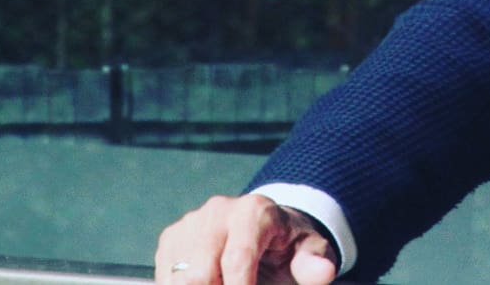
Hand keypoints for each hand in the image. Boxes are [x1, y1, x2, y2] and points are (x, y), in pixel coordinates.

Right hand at [155, 193, 339, 284]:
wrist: (266, 226)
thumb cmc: (288, 245)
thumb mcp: (308, 252)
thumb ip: (313, 263)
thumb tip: (323, 272)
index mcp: (253, 212)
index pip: (238, 260)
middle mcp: (217, 212)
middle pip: (199, 273)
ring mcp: (190, 224)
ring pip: (178, 277)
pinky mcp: (171, 239)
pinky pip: (166, 277)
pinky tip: (211, 284)